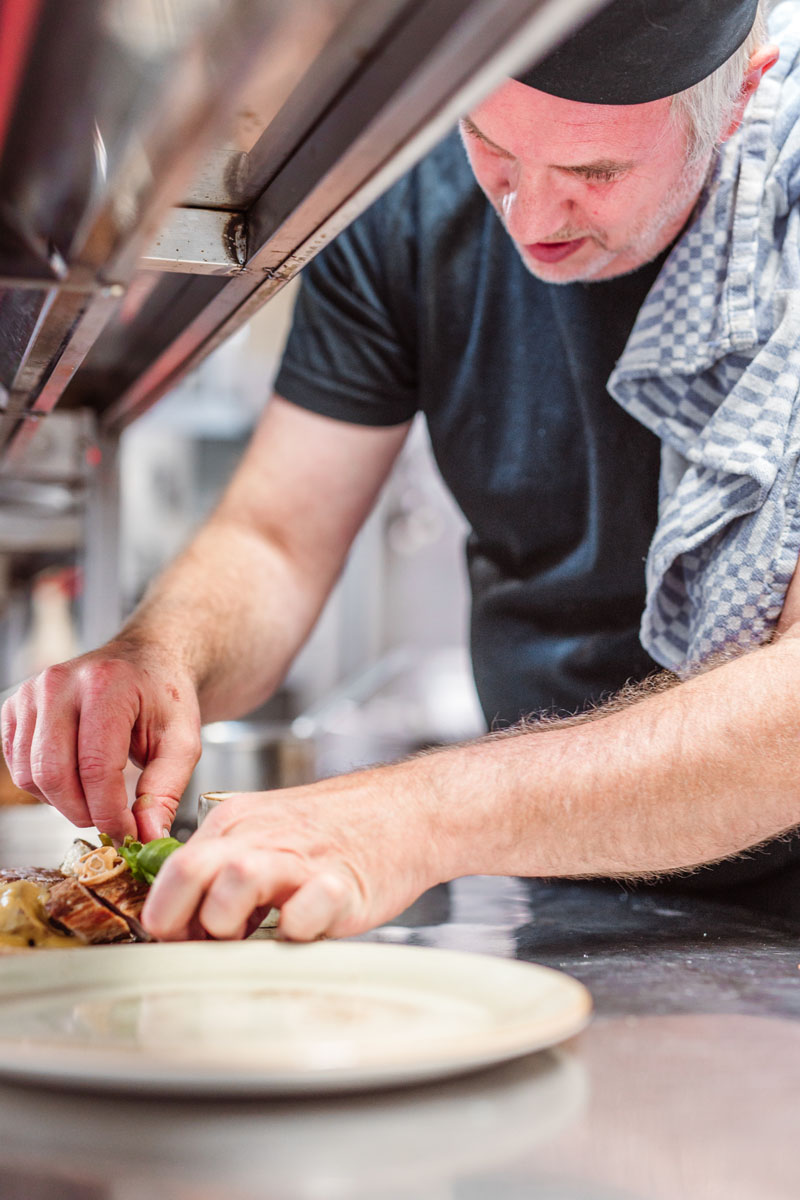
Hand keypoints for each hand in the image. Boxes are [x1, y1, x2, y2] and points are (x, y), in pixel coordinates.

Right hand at [1, 640, 201, 841]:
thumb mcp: (182, 741)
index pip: (95, 766)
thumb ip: (165, 791)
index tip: (127, 833)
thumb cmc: (163, 698)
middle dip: (84, 811)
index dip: (109, 811)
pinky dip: (46, 787)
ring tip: (97, 796)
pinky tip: (76, 778)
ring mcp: (32, 693)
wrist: (145, 661)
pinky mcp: (15, 708)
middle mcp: (60, 683)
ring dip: (64, 802)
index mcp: (106, 685)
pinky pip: (18, 766)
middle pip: (54, 773)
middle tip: (112, 820)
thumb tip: (148, 839)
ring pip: (31, 775)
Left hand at [142, 763, 442, 940]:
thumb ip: (224, 868)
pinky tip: (304, 929)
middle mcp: (261, 836)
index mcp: (236, 824)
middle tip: (203, 944)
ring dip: (230, 921)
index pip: (172, 868)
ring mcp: (301, 858)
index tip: (176, 938)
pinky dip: (294, 931)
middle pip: (188, 870)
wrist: (407, 812)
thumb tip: (182, 920)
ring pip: (235, 881)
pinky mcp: (341, 884)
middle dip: (180, 921)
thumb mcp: (266, 832)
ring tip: (252, 934)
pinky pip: (303, 914)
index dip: (164, 913)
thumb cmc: (336, 832)